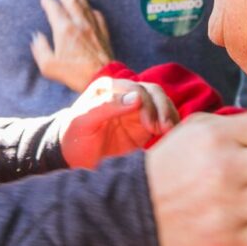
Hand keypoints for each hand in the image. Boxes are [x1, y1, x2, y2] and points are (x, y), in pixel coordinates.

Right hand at [32, 0, 112, 90]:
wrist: (103, 78)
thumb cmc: (75, 74)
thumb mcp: (49, 66)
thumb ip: (40, 49)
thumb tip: (36, 37)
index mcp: (64, 29)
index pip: (54, 9)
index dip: (48, 2)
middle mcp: (79, 23)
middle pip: (70, 0)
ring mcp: (93, 26)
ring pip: (84, 4)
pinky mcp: (103, 32)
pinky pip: (96, 14)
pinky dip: (90, 7)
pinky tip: (89, 7)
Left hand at [59, 75, 178, 168]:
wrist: (73, 158)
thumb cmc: (74, 137)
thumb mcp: (83, 120)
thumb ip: (106, 106)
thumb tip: (137, 97)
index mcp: (109, 88)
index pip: (136, 89)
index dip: (147, 104)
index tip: (151, 125)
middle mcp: (125, 94)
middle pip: (154, 93)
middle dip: (163, 109)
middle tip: (166, 129)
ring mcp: (137, 110)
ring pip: (162, 105)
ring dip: (170, 117)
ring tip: (171, 134)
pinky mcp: (145, 126)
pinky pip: (163, 122)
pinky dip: (171, 127)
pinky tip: (173, 138)